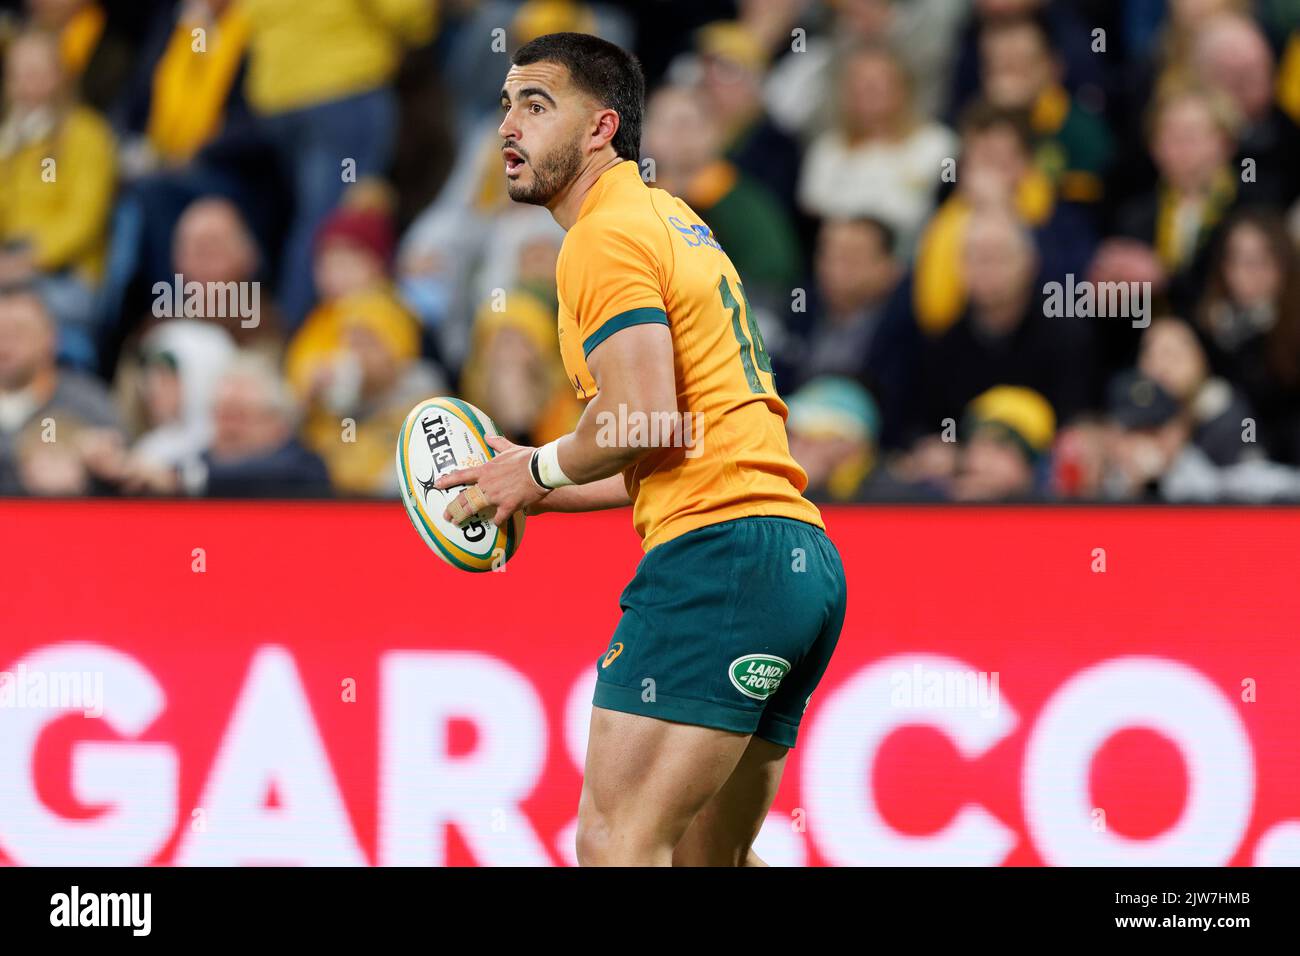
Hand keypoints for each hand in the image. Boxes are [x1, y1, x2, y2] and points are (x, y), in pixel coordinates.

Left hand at [434, 434, 548, 526]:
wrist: (541, 469)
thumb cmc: (527, 457)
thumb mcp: (510, 448)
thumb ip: (497, 443)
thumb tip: (488, 436)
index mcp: (486, 471)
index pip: (462, 476)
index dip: (448, 481)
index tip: (437, 484)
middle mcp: (487, 485)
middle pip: (464, 498)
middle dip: (453, 508)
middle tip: (446, 516)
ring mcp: (496, 497)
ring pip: (474, 509)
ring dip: (464, 516)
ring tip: (457, 523)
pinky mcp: (508, 506)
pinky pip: (498, 518)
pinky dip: (496, 521)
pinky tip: (496, 524)